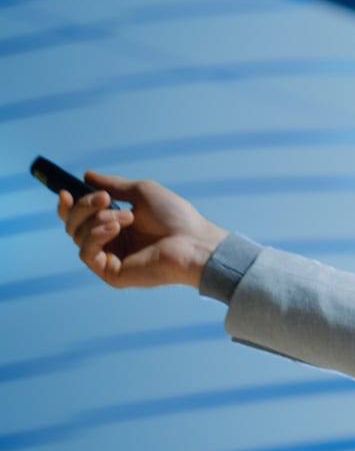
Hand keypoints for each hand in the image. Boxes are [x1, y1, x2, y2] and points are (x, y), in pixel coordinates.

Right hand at [57, 172, 229, 288]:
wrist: (193, 242)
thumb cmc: (175, 217)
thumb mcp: (141, 193)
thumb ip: (113, 186)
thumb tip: (87, 176)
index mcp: (117, 226)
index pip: (81, 218)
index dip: (69, 206)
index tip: (65, 192)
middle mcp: (111, 243)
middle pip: (73, 225)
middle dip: (83, 207)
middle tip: (104, 199)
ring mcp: (110, 259)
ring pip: (78, 236)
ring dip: (98, 220)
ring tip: (128, 218)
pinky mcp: (111, 274)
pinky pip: (86, 253)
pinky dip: (97, 236)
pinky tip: (116, 229)